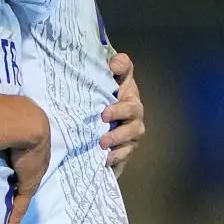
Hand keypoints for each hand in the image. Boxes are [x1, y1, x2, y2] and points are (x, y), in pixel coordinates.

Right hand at [4, 129, 52, 223]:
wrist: (22, 122)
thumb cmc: (5, 115)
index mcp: (28, 136)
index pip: (20, 154)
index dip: (12, 162)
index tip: (3, 167)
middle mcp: (34, 156)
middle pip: (23, 173)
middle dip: (15, 182)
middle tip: (2, 192)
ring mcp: (32, 172)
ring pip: (22, 190)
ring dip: (14, 202)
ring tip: (4, 214)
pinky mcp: (28, 185)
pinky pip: (21, 205)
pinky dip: (14, 219)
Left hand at [99, 50, 145, 170]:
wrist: (96, 140)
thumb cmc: (94, 108)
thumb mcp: (91, 89)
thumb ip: (99, 74)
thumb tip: (111, 64)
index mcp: (124, 87)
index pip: (126, 70)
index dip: (121, 67)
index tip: (112, 68)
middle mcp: (132, 108)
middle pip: (132, 108)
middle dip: (119, 111)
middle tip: (103, 116)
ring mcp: (132, 130)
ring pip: (131, 133)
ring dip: (117, 137)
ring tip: (102, 143)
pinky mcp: (127, 148)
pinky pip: (125, 153)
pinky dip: (117, 156)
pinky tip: (105, 159)